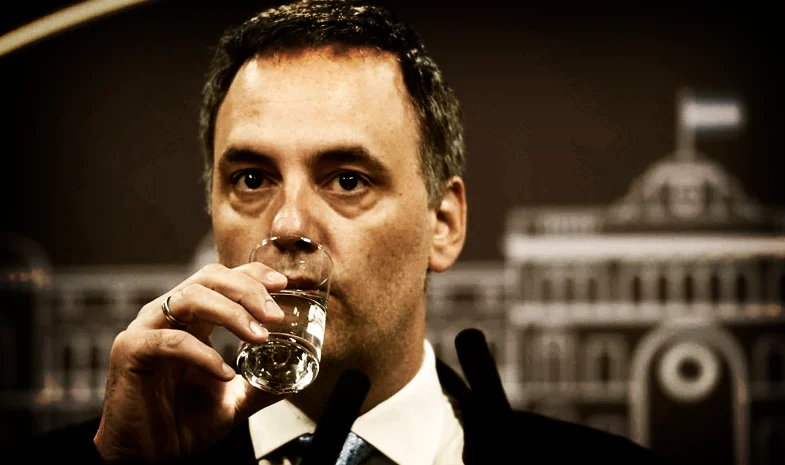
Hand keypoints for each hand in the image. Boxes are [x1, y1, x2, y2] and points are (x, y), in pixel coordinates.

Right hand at [94, 263, 287, 462]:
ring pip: (191, 298)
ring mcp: (146, 329)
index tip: (282, 285)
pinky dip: (203, 353)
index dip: (251, 275)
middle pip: (209, 279)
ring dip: (231, 313)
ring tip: (259, 337)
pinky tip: (224, 373)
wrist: (146, 457)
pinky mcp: (130, 351)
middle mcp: (167, 316)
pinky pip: (170, 340)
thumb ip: (261, 384)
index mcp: (190, 320)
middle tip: (275, 315)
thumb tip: (297, 378)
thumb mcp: (233, 399)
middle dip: (248, 291)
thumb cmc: (180, 424)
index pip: (222, 279)